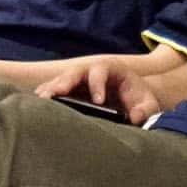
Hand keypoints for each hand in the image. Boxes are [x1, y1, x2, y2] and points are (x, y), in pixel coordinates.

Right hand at [34, 57, 165, 124]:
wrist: (135, 99)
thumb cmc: (140, 100)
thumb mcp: (149, 104)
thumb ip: (146, 110)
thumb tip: (134, 117)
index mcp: (112, 69)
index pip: (100, 70)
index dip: (97, 83)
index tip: (98, 101)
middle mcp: (92, 71)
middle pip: (75, 71)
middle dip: (64, 82)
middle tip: (54, 95)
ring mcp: (80, 80)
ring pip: (62, 79)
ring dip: (51, 88)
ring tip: (40, 100)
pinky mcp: (73, 91)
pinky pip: (57, 89)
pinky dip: (48, 95)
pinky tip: (38, 104)